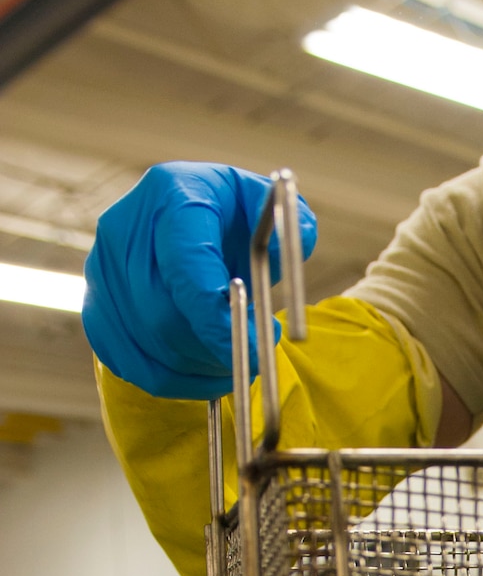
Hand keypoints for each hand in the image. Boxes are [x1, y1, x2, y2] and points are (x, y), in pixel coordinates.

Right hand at [83, 162, 317, 399]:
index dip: (217, 318)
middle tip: (257, 358)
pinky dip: (175, 381)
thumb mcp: (274, 208)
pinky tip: (209, 375)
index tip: (255, 348)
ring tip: (240, 362)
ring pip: (146, 344)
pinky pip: (129, 362)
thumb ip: (293, 225)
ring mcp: (102, 269)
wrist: (192, 216)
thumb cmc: (236, 214)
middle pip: (161, 314)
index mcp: (173, 193)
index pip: (185, 266)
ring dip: (200, 368)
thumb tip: (282, 254)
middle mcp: (124, 227)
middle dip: (214, 350)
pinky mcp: (96, 305)